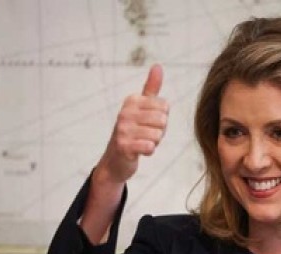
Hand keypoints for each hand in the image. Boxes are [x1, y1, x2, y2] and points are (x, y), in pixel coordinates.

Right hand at [95, 63, 168, 184]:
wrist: (116, 160)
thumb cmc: (134, 132)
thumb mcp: (142, 108)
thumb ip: (151, 88)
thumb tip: (158, 66)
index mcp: (132, 100)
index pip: (165, 106)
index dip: (162, 118)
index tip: (149, 123)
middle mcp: (125, 112)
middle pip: (163, 120)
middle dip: (160, 131)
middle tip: (147, 135)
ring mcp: (123, 129)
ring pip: (158, 134)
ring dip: (154, 142)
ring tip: (142, 142)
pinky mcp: (124, 146)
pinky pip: (150, 147)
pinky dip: (149, 151)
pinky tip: (140, 150)